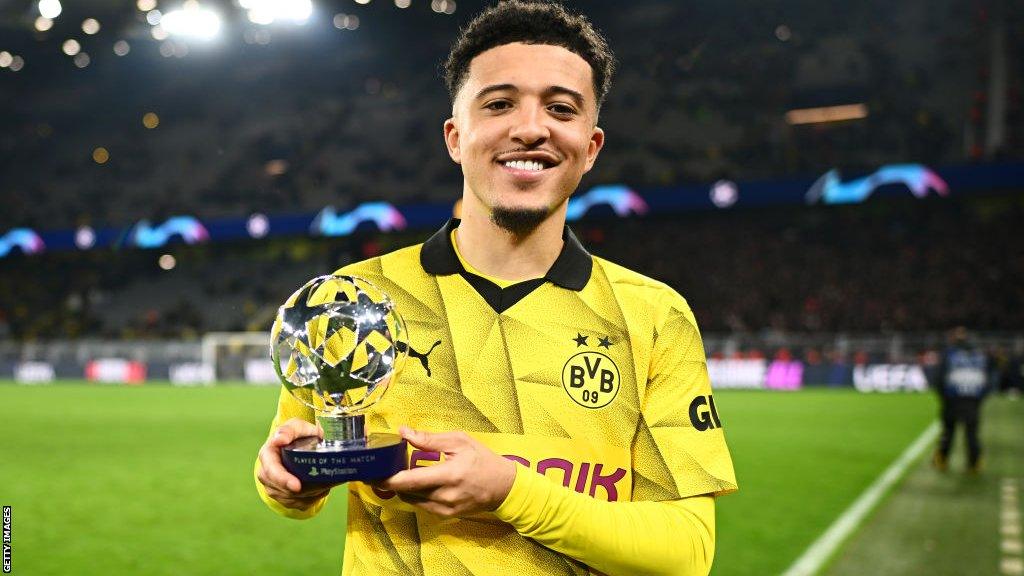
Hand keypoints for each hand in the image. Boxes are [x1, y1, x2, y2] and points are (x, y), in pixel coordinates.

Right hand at [257, 418, 331, 509]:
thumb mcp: (296, 426)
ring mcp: (272, 486)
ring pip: (289, 499)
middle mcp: (265, 473)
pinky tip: (319, 491)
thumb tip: (279, 439)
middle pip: (280, 489)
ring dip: (306, 496)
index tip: (297, 486)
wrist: (302, 441)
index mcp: (267, 455)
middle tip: (320, 488)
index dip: (284, 480)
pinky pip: (295, 504)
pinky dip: (309, 500)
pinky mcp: (281, 495)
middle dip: (300, 491)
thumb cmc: (299, 433)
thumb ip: (289, 430)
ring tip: (323, 486)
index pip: (272, 471)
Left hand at [376, 427, 516, 517]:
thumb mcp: (459, 441)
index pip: (409, 481)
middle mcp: (444, 496)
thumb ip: (429, 439)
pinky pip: (421, 505)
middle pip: (405, 492)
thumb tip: (404, 432)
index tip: (371, 472)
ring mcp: (445, 509)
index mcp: (448, 475)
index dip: (386, 478)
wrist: (504, 487)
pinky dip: (415, 493)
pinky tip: (418, 481)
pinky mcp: (445, 515)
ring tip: (402, 471)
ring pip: (411, 499)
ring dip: (403, 487)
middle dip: (390, 480)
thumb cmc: (482, 460)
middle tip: (381, 468)